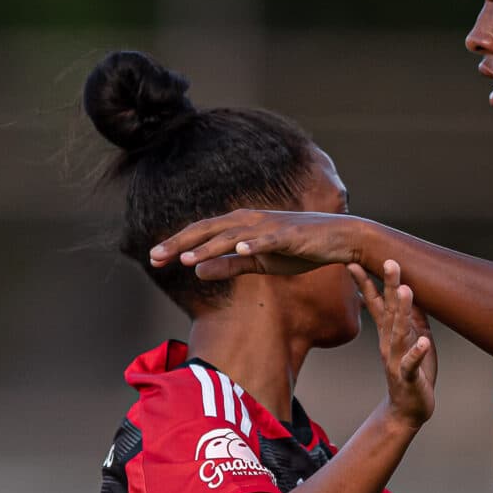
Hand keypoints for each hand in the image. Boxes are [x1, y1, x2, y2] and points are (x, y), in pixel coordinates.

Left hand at [150, 210, 361, 280]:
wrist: (339, 239)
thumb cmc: (299, 250)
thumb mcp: (259, 263)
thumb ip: (229, 266)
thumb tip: (196, 271)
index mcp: (241, 227)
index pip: (201, 234)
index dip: (176, 245)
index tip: (153, 259)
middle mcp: (250, 221)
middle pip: (208, 230)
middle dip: (179, 243)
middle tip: (154, 257)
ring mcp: (269, 226)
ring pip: (232, 236)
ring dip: (208, 247)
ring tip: (185, 259)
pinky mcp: (290, 235)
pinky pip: (268, 240)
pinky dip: (254, 244)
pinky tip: (240, 250)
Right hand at [353, 259, 434, 425]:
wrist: (407, 410)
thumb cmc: (413, 371)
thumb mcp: (415, 338)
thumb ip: (413, 316)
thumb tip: (411, 288)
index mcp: (389, 334)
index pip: (376, 304)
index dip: (367, 283)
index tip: (354, 262)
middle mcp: (389, 344)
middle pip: (388, 311)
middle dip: (389, 286)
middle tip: (389, 262)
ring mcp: (397, 360)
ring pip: (399, 332)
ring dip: (402, 311)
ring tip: (405, 290)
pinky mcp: (409, 377)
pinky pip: (411, 364)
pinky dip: (417, 352)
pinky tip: (423, 341)